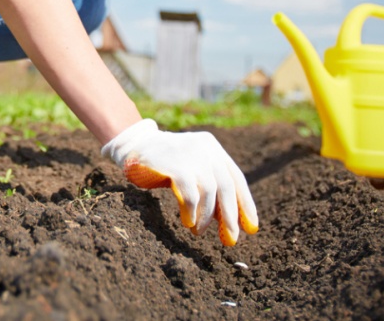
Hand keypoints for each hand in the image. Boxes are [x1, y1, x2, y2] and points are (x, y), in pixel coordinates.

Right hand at [102, 119, 258, 244]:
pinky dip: (192, 211)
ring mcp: (190, 154)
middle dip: (230, 216)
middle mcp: (205, 148)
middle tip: (231, 239)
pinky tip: (188, 221)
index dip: (245, 204)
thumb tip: (229, 220)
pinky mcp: (175, 164)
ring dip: (207, 216)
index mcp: (213, 148)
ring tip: (199, 231)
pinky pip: (190, 194)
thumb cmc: (164, 163)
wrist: (133, 145)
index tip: (251, 227)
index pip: (236, 178)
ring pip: (210, 191)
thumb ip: (209, 185)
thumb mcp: (191, 168)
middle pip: (226, 186)